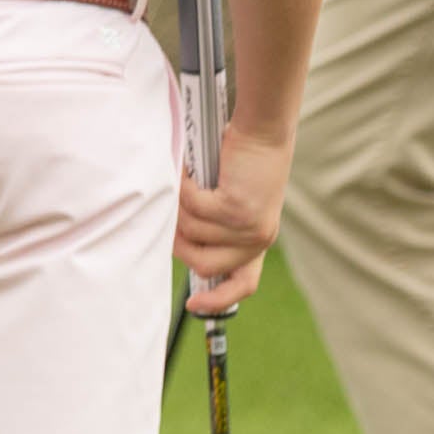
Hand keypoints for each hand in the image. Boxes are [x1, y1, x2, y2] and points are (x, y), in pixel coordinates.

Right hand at [176, 123, 293, 315]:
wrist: (264, 128)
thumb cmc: (244, 157)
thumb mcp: (234, 197)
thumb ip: (216, 221)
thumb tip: (179, 236)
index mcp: (258, 241)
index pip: (243, 284)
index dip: (217, 300)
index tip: (191, 305)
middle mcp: (258, 240)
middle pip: (203, 264)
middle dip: (178, 240)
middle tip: (168, 211)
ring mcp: (249, 228)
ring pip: (192, 232)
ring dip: (179, 205)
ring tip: (183, 179)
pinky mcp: (237, 209)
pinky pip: (193, 208)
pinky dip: (184, 188)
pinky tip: (188, 170)